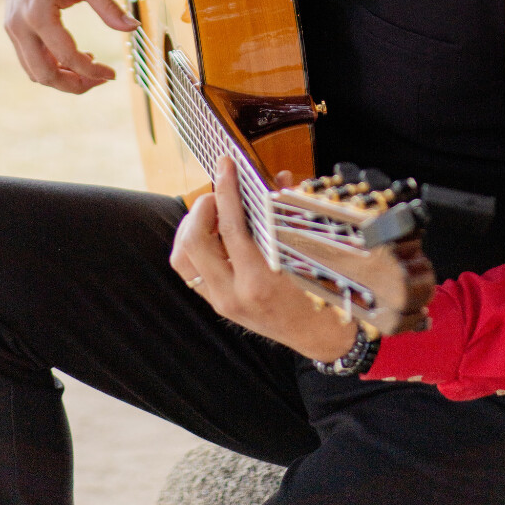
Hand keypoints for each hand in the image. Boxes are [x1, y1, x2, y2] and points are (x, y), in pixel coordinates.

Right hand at [1, 0, 133, 92]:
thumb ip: (109, 8)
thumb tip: (133, 28)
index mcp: (38, 15)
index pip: (67, 57)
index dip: (93, 71)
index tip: (112, 73)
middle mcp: (19, 26)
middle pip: (44, 74)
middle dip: (74, 84)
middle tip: (100, 79)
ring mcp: (12, 28)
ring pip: (33, 71)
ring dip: (60, 77)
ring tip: (87, 67)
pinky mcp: (12, 26)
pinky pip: (28, 58)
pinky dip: (49, 65)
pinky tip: (71, 55)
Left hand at [169, 157, 360, 362]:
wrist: (320, 338)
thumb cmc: (322, 295)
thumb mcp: (310, 254)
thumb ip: (288, 214)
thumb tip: (278, 177)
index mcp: (261, 282)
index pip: (231, 227)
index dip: (226, 191)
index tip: (226, 166)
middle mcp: (234, 294)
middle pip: (195, 241)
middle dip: (202, 207)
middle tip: (218, 192)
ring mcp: (221, 301)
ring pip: (182, 256)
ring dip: (191, 226)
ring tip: (210, 211)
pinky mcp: (216, 303)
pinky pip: (189, 269)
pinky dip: (193, 244)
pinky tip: (210, 231)